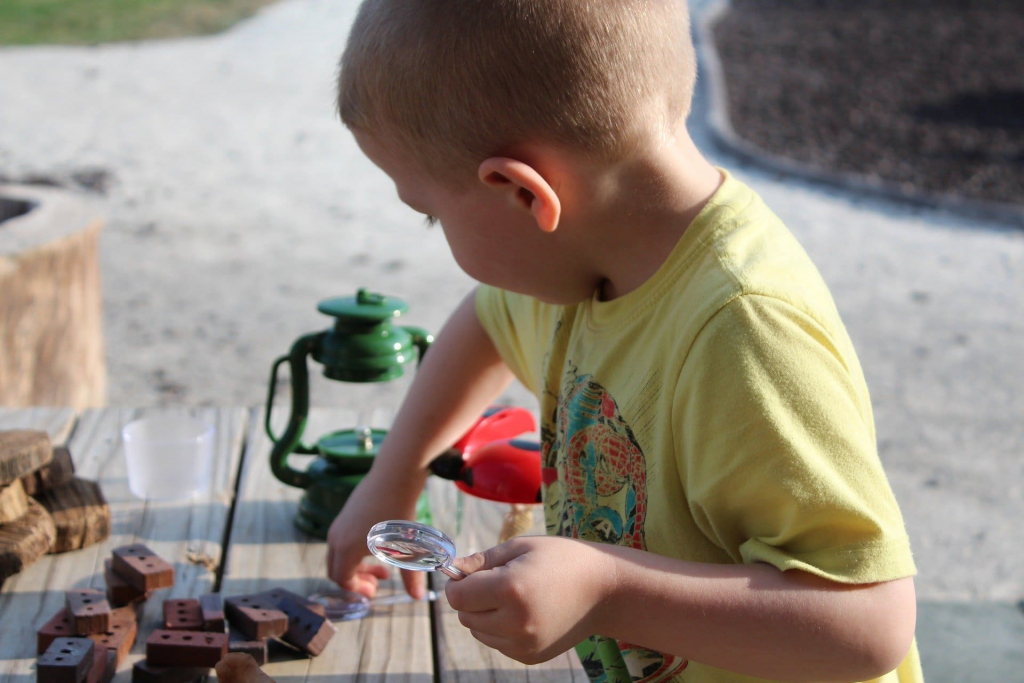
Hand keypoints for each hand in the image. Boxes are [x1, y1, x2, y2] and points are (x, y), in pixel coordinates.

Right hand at [325, 467, 428, 599]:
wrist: (394, 475)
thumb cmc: (399, 512)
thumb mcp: (406, 547)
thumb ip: (410, 575)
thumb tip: (417, 597)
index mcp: (346, 549)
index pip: (342, 580)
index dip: (358, 590)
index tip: (376, 591)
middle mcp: (336, 537)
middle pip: (336, 570)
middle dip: (356, 580)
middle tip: (379, 581)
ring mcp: (338, 524)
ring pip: (340, 555)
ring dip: (357, 565)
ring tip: (384, 564)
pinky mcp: (344, 514)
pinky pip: (343, 541)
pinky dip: (355, 551)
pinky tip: (379, 546)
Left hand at [444, 535, 615, 663]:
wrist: (605, 590)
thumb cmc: (562, 559)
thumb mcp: (521, 547)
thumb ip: (482, 560)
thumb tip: (453, 570)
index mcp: (510, 589)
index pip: (457, 596)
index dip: (458, 582)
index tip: (470, 572)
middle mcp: (514, 622)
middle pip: (465, 615)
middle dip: (471, 598)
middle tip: (496, 580)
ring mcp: (523, 644)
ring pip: (478, 632)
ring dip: (484, 615)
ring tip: (512, 596)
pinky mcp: (530, 657)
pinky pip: (497, 643)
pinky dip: (500, 629)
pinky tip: (523, 611)